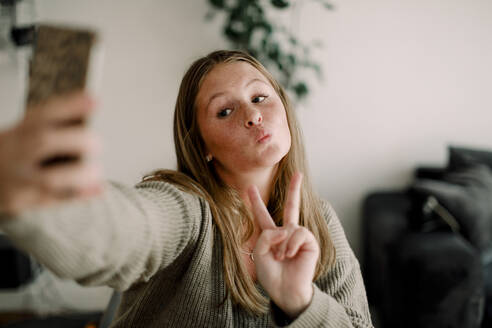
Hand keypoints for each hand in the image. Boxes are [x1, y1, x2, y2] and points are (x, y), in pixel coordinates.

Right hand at [0, 92, 102, 216]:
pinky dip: (79, 194)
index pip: (42, 114)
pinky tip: (97, 188)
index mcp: (16, 132)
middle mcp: (14, 153)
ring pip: (50, 177)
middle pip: (43, 141)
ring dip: (81, 173)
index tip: (94, 101)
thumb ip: (51, 125)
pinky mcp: (23, 201)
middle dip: (78, 140)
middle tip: (97, 143)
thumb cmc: (12, 155)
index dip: (69, 106)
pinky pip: (55, 200)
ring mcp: (17, 179)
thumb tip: (92, 109)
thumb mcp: (22, 134)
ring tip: (96, 170)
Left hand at [248, 172, 318, 317]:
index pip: (262, 215)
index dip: (255, 202)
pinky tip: (291, 255)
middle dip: (294, 189)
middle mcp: (286, 233)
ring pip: (289, 227)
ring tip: (282, 258)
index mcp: (271, 236)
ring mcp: (299, 237)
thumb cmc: (271, 276)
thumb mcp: (259, 253)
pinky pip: (299, 233)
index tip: (248, 188)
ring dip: (282, 244)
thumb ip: (267, 235)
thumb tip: (287, 228)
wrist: (285, 291)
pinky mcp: (310, 242)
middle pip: (291, 206)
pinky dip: (291, 244)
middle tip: (298, 173)